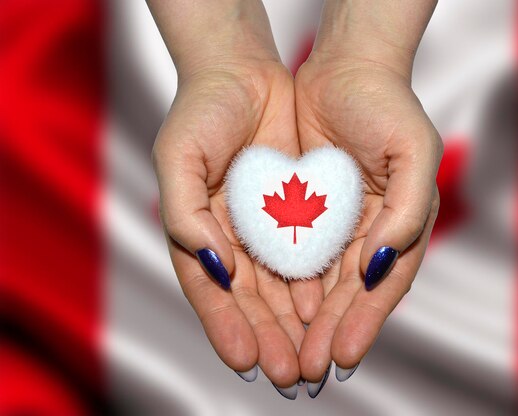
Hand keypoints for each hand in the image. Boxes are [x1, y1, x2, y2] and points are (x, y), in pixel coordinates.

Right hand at [149, 1, 308, 392]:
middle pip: (249, 300)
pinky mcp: (295, 212)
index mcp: (195, 232)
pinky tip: (324, 310)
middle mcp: (229, 238)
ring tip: (310, 357)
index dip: (225, 327)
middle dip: (268, 338)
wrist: (242, 72)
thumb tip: (216, 268)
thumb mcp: (179, 157)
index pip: (210, 292)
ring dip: (294, 323)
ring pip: (279, 286)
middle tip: (288, 375)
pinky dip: (314, 284)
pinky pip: (306, 254)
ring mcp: (263, 228)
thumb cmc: (200, 110)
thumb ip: (186, 216)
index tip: (246, 361)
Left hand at [294, 0, 440, 383]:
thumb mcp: (413, 152)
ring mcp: (340, 224)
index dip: (364, 321)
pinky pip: (296, 254)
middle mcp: (372, 232)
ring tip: (288, 355)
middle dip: (329, 332)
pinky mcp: (309, 211)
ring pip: (321, 283)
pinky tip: (274, 310)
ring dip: (306, 321)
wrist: (346, 69)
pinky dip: (286, 285)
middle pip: (349, 294)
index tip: (342, 355)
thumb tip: (379, 266)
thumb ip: (409, 213)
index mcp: (403, 225)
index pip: (383, 285)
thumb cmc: (387, 105)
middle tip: (307, 370)